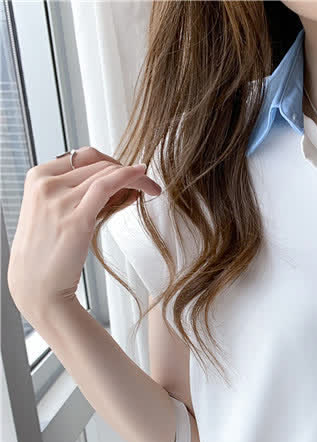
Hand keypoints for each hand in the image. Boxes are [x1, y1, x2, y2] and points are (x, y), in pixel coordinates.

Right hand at [8, 145, 160, 321]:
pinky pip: (107, 186)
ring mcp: (59, 200)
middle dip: (127, 170)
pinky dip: (129, 178)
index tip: (129, 173)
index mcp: (37, 177)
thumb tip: (120, 184)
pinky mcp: (76, 219)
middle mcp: (46, 184)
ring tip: (151, 188)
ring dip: (135, 178)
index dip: (111, 162)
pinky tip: (143, 180)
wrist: (37, 284)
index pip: (82, 156)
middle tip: (147, 183)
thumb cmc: (49, 252)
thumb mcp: (57, 213)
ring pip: (106, 173)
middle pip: (97, 163)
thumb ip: (81, 196)